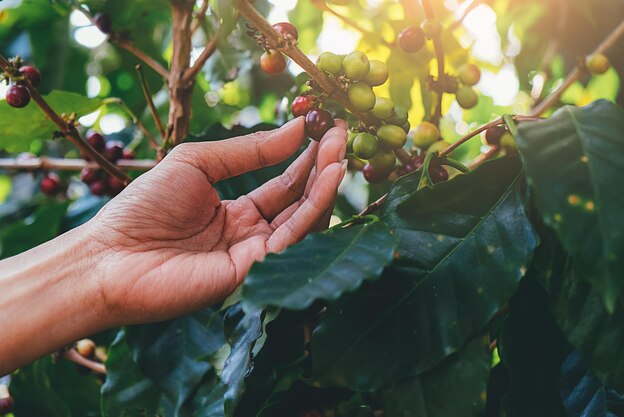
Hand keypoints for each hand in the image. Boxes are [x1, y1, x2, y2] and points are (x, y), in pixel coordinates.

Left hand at [91, 117, 346, 323]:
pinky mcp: (254, 272)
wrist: (109, 254)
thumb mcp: (196, 163)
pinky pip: (292, 238)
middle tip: (343, 136)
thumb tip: (295, 129)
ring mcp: (255, 256)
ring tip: (341, 151)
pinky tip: (327, 178)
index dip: (306, 159)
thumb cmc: (142, 207)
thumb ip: (247, 151)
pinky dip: (313, 208)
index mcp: (236, 213)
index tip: (326, 130)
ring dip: (325, 186)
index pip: (283, 185)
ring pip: (303, 221)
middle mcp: (252, 236)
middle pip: (299, 202)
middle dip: (322, 169)